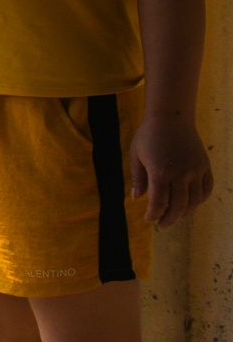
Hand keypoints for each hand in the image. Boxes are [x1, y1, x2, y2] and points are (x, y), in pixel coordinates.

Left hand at [131, 113, 213, 228]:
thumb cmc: (148, 135)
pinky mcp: (204, 166)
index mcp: (160, 172)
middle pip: (178, 206)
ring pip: (194, 201)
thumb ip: (138, 178)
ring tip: (175, 217)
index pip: (158, 202)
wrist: (171, 116)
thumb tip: (136, 198)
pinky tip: (191, 204)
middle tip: (162, 225)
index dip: (154, 215)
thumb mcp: (136, 155)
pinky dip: (200, 200)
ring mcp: (195, 170)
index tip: (149, 220)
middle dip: (169, 219)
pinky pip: (206, 189)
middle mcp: (180, 173)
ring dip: (185, 213)